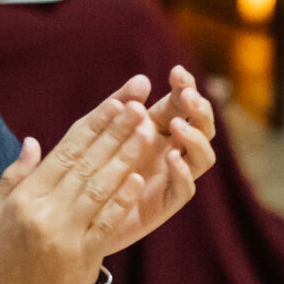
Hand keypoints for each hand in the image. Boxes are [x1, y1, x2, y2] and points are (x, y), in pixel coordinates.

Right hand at [0, 93, 176, 283]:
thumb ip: (13, 178)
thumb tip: (33, 141)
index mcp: (24, 199)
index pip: (64, 151)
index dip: (93, 124)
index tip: (116, 101)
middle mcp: (46, 213)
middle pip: (86, 162)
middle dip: (115, 130)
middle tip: (140, 103)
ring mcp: (66, 236)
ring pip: (100, 187)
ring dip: (126, 156)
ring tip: (148, 130)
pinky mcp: (83, 258)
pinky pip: (107, 223)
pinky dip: (123, 199)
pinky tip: (140, 177)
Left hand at [98, 67, 215, 246]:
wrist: (79, 211)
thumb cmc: (91, 164)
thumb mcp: (103, 129)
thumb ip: (122, 105)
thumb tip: (143, 79)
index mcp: (161, 128)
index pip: (184, 103)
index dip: (187, 86)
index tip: (177, 72)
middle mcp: (174, 150)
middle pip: (202, 127)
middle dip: (198, 109)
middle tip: (186, 96)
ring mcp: (174, 177)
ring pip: (203, 157)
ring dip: (195, 138)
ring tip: (177, 126)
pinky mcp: (167, 203)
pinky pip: (186, 188)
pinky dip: (182, 171)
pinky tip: (171, 157)